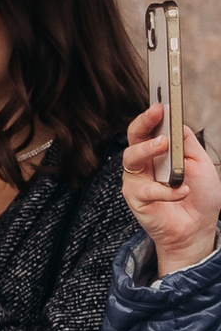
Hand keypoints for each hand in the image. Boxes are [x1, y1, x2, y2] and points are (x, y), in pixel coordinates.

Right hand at [121, 99, 220, 276]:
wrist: (197, 229)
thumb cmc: (198, 196)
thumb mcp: (200, 163)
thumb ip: (186, 143)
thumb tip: (176, 121)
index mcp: (157, 151)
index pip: (149, 128)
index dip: (151, 114)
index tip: (160, 102)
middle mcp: (143, 162)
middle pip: (134, 137)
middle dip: (143, 122)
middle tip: (156, 112)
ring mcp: (137, 180)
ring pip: (130, 158)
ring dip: (147, 150)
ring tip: (163, 145)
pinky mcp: (136, 199)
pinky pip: (147, 190)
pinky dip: (168, 190)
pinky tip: (183, 190)